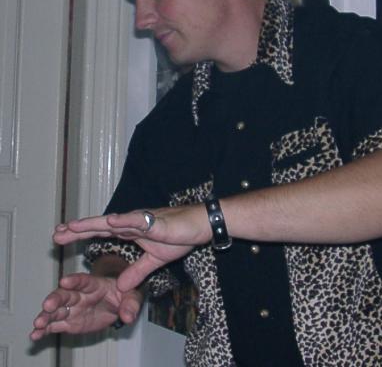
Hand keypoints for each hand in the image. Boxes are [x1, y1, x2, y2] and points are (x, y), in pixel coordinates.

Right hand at [30, 273, 142, 340]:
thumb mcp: (132, 295)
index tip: (65, 281)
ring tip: (38, 324)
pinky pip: (54, 325)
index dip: (74, 280)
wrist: (118, 303)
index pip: (84, 280)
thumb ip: (131, 304)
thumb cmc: (124, 293)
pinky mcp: (68, 322)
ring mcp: (72, 308)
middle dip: (55, 299)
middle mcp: (79, 294)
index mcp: (95, 284)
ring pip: (56, 310)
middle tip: (47, 305)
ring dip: (46, 316)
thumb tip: (128, 316)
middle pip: (65, 294)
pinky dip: (44, 330)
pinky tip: (35, 335)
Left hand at [53, 205, 210, 291]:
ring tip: (74, 226)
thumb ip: (137, 272)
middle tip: (56, 233)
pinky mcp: (155, 222)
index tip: (61, 237)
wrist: (199, 226)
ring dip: (93, 224)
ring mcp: (141, 221)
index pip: (101, 232)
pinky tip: (109, 221)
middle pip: (99, 226)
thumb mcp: (155, 261)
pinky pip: (137, 222)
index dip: (81, 234)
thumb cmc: (179, 237)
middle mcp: (131, 223)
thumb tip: (120, 287)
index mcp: (130, 231)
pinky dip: (122, 221)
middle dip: (78, 230)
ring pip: (113, 222)